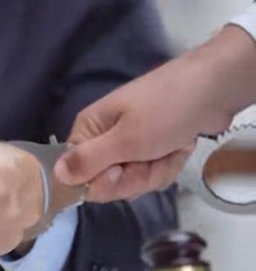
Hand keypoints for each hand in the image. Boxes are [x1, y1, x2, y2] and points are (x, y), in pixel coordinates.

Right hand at [54, 25, 255, 201]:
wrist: (216, 87)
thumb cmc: (166, 109)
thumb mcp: (125, 139)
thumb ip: (88, 161)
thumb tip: (55, 174)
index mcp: (89, 131)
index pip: (79, 176)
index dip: (102, 182)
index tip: (121, 170)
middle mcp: (104, 139)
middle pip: (108, 183)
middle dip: (135, 177)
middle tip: (151, 156)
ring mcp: (130, 145)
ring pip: (133, 181)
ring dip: (156, 170)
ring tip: (170, 147)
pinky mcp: (152, 148)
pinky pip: (151, 173)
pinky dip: (169, 164)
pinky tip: (179, 147)